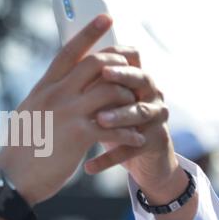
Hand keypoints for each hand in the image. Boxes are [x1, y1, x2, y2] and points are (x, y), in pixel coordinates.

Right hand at [0, 15, 145, 205]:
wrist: (10, 178)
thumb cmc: (20, 150)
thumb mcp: (28, 114)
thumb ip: (45, 98)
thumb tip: (59, 87)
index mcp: (43, 88)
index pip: (68, 52)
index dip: (88, 32)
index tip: (106, 18)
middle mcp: (55, 95)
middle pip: (96, 63)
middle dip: (120, 62)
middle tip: (133, 70)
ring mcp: (67, 113)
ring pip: (111, 89)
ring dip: (129, 98)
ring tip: (136, 111)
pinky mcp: (78, 135)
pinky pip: (115, 126)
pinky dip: (130, 132)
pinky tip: (135, 138)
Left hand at [84, 47, 196, 219]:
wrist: (140, 159)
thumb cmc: (114, 123)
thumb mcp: (103, 101)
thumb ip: (91, 83)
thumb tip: (63, 60)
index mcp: (136, 79)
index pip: (130, 58)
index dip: (115, 54)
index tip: (94, 52)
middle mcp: (150, 94)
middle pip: (140, 78)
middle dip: (122, 76)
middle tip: (104, 75)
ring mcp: (156, 118)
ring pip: (140, 112)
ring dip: (119, 116)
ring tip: (99, 120)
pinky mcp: (155, 142)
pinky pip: (132, 149)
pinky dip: (110, 157)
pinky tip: (89, 167)